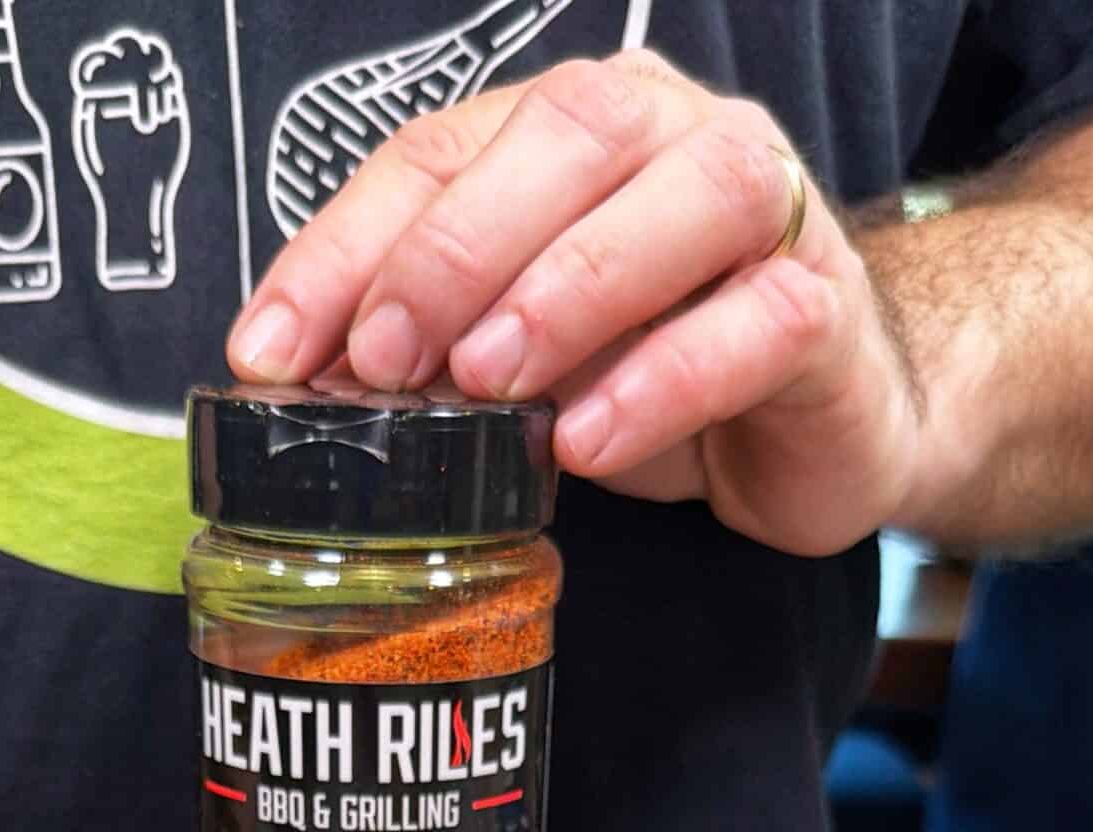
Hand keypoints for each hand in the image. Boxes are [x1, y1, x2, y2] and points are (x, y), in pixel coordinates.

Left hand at [227, 52, 923, 555]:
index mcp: (571, 129)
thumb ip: (428, 344)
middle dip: (454, 250)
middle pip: (564, 139)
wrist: (820, 416)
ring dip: (568, 289)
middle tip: (384, 358)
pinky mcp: (821, 309)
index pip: (439, 152)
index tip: (271, 351)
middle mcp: (671, 135)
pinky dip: (664, 382)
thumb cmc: (656, 362)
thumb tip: (302, 384)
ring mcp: (763, 209)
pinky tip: (591, 440)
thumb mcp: (518, 353)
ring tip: (489, 385)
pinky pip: (754, 325)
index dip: (345, 248)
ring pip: (680, 201)